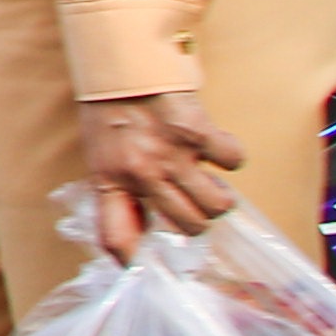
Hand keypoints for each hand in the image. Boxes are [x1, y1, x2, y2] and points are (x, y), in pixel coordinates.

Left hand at [79, 90, 246, 257]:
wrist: (120, 64)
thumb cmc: (108, 109)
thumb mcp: (102, 155)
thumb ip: (120, 189)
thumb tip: (145, 226)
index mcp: (109, 181)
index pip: (116, 237)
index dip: (134, 261)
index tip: (150, 270)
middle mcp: (141, 173)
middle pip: (189, 227)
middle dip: (197, 220)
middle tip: (192, 201)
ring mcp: (172, 155)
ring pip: (217, 205)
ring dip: (218, 195)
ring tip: (206, 178)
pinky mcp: (198, 133)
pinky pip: (233, 161)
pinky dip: (230, 154)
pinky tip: (212, 144)